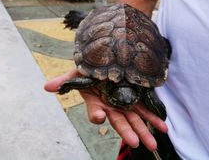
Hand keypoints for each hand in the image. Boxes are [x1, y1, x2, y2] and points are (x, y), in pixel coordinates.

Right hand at [44, 69, 167, 150]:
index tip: (98, 117)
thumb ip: (64, 81)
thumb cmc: (89, 72)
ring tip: (152, 143)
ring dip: (143, 131)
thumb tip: (46, 87)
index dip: (96, 114)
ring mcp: (124, 104)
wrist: (106, 64)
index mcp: (96, 101)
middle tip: (134, 142)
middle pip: (118, 121)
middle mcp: (110, 106)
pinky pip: (146, 110)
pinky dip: (154, 118)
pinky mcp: (136, 99)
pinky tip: (163, 128)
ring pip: (134, 119)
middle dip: (127, 132)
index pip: (95, 111)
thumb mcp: (77, 74)